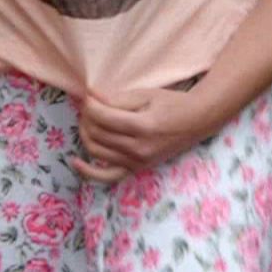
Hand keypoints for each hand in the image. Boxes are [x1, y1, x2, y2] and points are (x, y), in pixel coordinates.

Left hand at [70, 87, 215, 184]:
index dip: (89, 104)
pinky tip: (75, 161)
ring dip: (85, 134)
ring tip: (86, 121)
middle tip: (88, 106)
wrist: (196, 121)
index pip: (101, 117)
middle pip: (96, 134)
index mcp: (142, 126)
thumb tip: (89, 95)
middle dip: (85, 117)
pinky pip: (108, 177)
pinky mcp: (138, 169)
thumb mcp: (144, 95)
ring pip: (97, 151)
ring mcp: (138, 162)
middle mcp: (138, 149)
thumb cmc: (171, 103)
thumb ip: (115, 98)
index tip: (88, 95)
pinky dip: (89, 172)